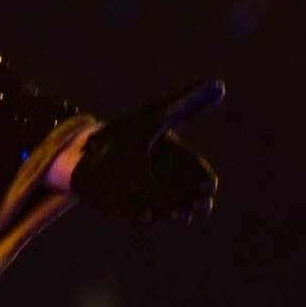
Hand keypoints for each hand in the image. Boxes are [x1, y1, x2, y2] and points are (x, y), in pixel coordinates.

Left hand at [71, 79, 224, 225]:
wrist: (85, 148)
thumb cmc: (124, 133)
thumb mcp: (156, 116)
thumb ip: (186, 103)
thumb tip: (220, 85)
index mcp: (181, 167)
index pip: (203, 182)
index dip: (206, 186)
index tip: (206, 186)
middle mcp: (169, 188)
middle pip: (194, 204)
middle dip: (198, 205)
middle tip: (198, 203)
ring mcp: (150, 202)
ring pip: (171, 216)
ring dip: (176, 217)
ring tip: (177, 213)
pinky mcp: (128, 212)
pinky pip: (141, 221)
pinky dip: (145, 220)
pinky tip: (149, 215)